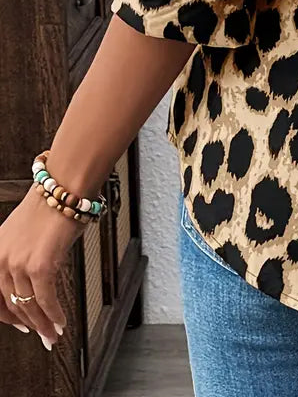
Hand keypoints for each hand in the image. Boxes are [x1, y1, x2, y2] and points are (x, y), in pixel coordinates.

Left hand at [0, 185, 84, 348]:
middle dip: (30, 324)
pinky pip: (45, 299)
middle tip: (44, 336)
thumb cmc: (52, 203)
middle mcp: (1, 258)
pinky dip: (53, 314)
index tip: (22, 326)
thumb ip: (22, 254)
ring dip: (44, 324)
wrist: (65, 185)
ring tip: (54, 334)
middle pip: (13, 303)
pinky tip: (61, 321)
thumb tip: (35, 280)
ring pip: (29, 305)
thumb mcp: (25, 231)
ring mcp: (18, 263)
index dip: (8, 316)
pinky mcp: (39, 265)